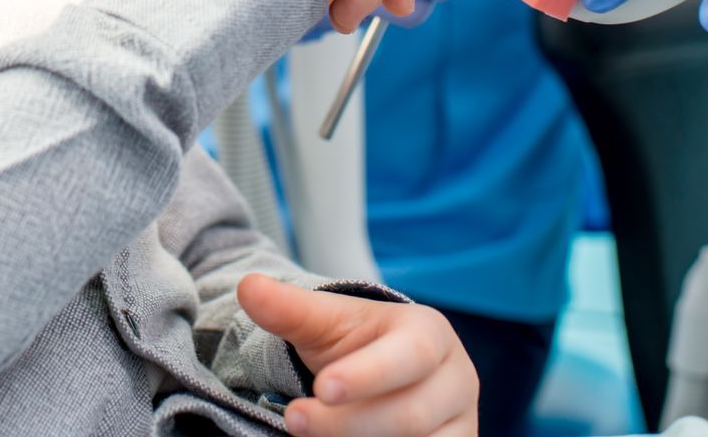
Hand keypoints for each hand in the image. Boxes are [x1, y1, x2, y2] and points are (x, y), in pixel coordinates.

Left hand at [236, 273, 477, 436]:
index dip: (368, 374)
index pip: (410, 355)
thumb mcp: (323, 322)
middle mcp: (458, 381)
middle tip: (293, 420)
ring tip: (312, 435)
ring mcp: (460, 425)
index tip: (322, 388)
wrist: (378, 372)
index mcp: (432, 334)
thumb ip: (289, 307)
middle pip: (410, 415)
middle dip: (346, 423)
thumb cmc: (354, 343)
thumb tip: (247, 286)